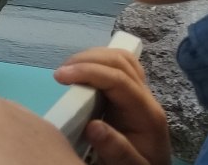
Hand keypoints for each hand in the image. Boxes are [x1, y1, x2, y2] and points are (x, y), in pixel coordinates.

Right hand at [50, 47, 171, 164]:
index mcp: (147, 114)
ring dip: (92, 57)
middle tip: (61, 73)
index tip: (60, 76)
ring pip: (121, 58)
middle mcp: (146, 98)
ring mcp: (141, 93)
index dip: (89, 72)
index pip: (119, 80)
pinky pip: (119, 66)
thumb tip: (93, 127)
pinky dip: (98, 61)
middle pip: (121, 61)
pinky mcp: (131, 93)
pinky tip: (82, 71)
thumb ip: (116, 150)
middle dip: (88, 59)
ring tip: (68, 70)